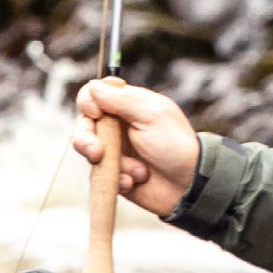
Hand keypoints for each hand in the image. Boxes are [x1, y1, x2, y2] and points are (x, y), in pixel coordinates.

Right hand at [74, 78, 200, 216]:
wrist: (189, 186)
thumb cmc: (176, 146)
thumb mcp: (152, 115)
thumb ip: (122, 99)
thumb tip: (93, 86)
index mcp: (128, 106)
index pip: (94, 95)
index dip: (88, 102)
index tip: (96, 113)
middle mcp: (118, 126)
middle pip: (84, 125)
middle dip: (86, 139)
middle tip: (98, 152)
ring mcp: (116, 150)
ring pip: (89, 152)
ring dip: (111, 164)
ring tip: (136, 172)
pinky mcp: (116, 173)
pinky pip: (101, 175)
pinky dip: (118, 180)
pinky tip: (135, 182)